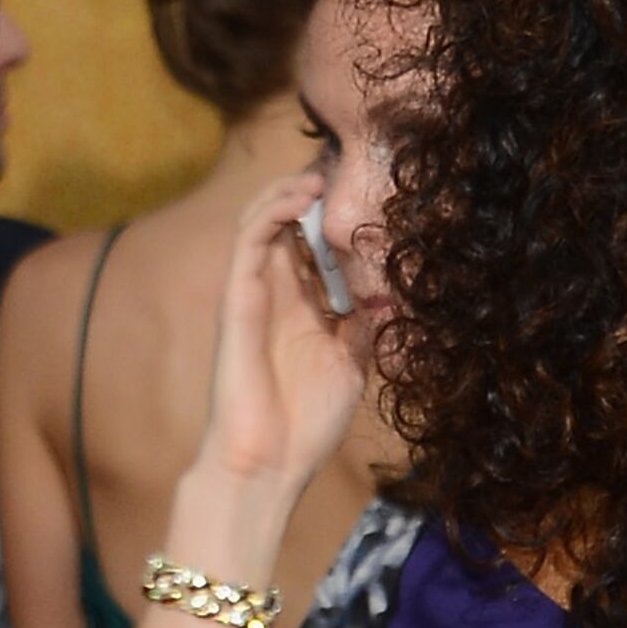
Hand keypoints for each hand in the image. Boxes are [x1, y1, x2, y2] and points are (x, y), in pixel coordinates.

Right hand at [181, 167, 370, 526]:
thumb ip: (365, 328)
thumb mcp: (351, 368)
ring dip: (290, 189)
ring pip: (264, 219)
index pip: (316, 245)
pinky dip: (272, 209)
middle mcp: (277, 294)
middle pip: (290, 222)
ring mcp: (255, 293)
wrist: (268, 465)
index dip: (337, 215)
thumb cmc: (304, 427)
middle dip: (314, 190)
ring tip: (321, 171)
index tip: (368, 189)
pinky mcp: (237, 298)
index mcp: (304, 309)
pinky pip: (249, 239)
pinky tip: (299, 195)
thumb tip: (390, 295)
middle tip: (345, 162)